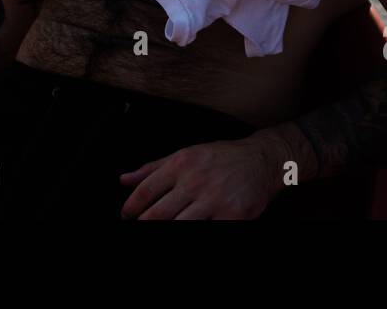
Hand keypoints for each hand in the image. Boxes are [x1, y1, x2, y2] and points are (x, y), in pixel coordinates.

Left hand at [118, 134, 287, 219]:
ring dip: (166, 231)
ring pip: (179, 226)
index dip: (131, 208)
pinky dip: (197, 232)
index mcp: (181, 164)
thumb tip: (124, 179)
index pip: (146, 190)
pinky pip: (207, 231)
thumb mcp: (186, 154)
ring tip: (164, 228)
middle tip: (140, 228)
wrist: (262, 160)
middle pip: (158, 214)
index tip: (126, 216)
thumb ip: (153, 168)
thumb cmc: (222, 157)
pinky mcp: (232, 216)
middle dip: (144, 225)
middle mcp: (195, 181)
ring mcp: (214, 200)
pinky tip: (193, 228)